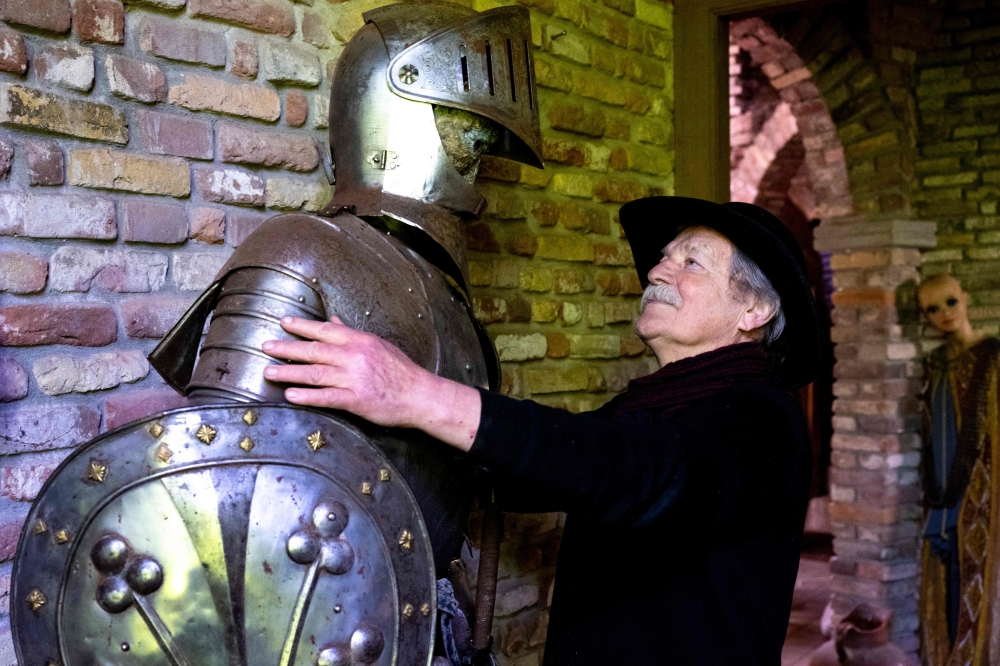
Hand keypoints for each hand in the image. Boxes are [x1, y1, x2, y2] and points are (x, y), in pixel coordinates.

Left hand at [262, 316, 480, 449]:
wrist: (420, 395)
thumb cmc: (400, 370)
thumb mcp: (378, 345)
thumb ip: (351, 334)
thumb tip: (333, 322)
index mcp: (359, 340)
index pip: (324, 330)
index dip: (302, 326)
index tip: (283, 322)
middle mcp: (354, 356)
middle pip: (313, 350)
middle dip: (287, 348)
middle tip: (265, 346)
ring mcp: (354, 378)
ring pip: (315, 373)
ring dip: (289, 372)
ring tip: (268, 372)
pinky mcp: (356, 400)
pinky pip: (326, 397)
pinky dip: (307, 396)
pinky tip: (290, 395)